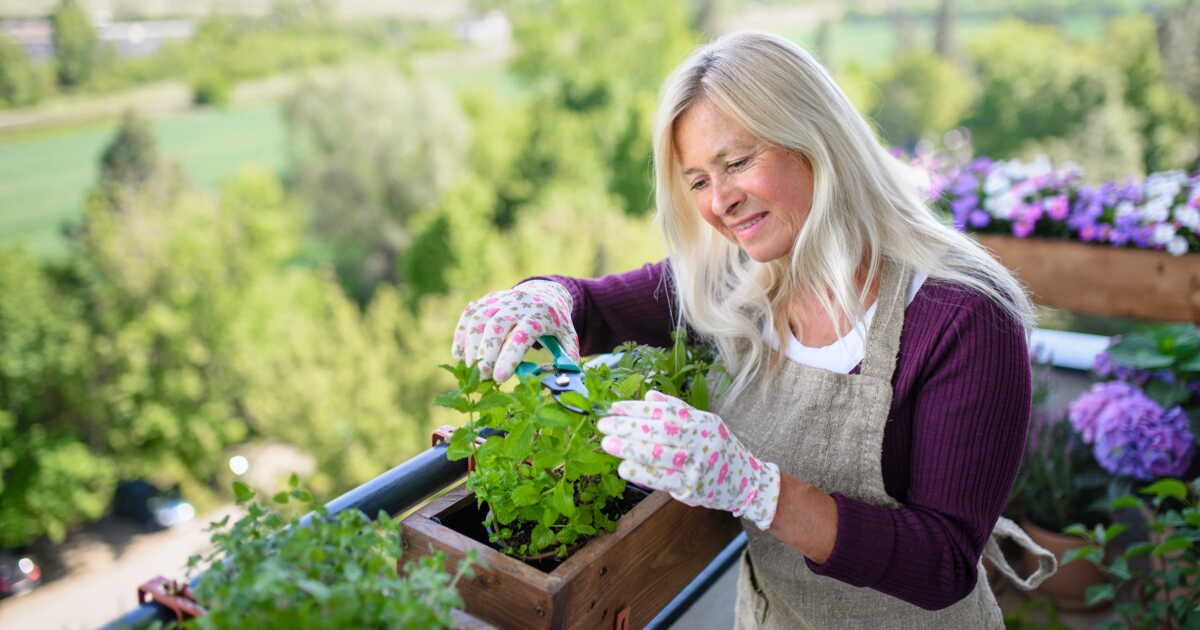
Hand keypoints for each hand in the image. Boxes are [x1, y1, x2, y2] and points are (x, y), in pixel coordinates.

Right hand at [451, 280, 580, 381]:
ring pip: (479, 319)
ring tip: (471, 369)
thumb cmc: (554, 322)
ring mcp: (500, 300)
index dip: (509, 356)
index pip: (522, 334)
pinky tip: (459, 355)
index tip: (499, 378)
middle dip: (486, 353)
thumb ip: (567, 358)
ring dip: (470, 346)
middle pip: (496, 326)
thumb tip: (563, 382)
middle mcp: (518, 304)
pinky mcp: (487, 300)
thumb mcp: (567, 337)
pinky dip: (460, 334)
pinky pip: (469, 314)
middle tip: (483, 377)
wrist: (545, 293)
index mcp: (540, 314)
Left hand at [597, 390, 780, 529]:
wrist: (747, 482)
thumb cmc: (721, 449)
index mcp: (702, 422)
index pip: (665, 411)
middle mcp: (701, 442)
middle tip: (603, 425)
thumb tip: (649, 395)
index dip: (637, 408)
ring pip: (660, 455)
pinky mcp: (692, 489)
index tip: (614, 407)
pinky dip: (642, 473)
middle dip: (628, 427)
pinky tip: (624, 467)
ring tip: (607, 444)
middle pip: (660, 431)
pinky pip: (663, 479)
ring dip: (630, 449)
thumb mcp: (706, 423)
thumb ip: (678, 409)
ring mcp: (697, 466)